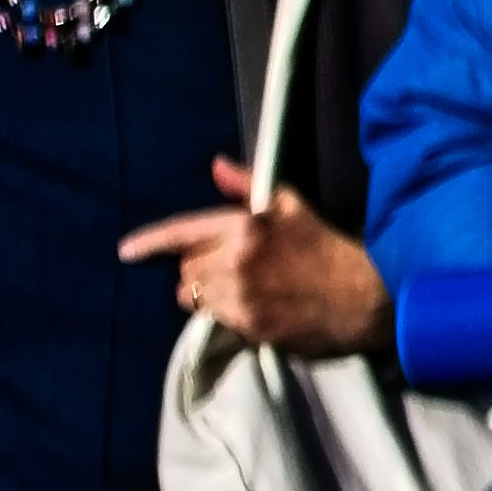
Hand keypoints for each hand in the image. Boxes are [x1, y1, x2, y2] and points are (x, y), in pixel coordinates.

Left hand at [119, 155, 389, 356]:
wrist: (365, 296)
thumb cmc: (327, 247)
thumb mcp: (291, 206)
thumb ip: (247, 185)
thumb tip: (215, 165)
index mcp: (244, 227)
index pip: (182, 233)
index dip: (149, 243)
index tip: (126, 252)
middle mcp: (234, 261)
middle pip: (185, 269)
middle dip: (201, 268)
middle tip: (233, 268)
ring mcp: (238, 296)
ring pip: (194, 297)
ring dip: (209, 294)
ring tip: (242, 290)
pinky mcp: (247, 325)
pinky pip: (214, 319)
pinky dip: (225, 315)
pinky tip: (253, 308)